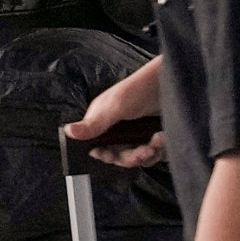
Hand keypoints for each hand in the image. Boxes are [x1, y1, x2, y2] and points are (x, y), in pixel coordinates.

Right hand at [64, 55, 166, 169]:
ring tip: (157, 142)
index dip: (107, 155)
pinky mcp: (152, 136)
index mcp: (103, 121)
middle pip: (120, 156)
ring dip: (148, 154)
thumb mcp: (115, 107)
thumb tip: (68, 131)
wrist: (171, 83)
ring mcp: (136, 133)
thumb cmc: (140, 89)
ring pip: (137, 157)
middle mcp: (117, 129)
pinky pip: (152, 154)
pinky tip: (162, 138)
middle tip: (144, 150)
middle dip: (132, 156)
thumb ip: (93, 124)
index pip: (99, 147)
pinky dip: (158, 150)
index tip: (114, 155)